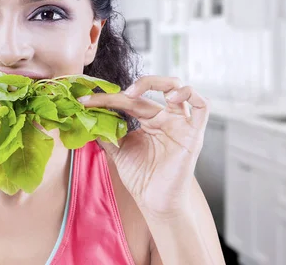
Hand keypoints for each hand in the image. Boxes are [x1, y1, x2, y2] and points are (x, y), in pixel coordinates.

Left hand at [78, 76, 209, 217]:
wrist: (154, 202)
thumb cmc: (141, 177)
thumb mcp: (117, 150)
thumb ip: (106, 131)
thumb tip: (87, 115)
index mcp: (149, 119)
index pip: (129, 99)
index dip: (106, 98)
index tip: (83, 102)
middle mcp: (166, 117)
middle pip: (148, 91)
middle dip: (122, 91)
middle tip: (104, 98)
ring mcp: (180, 123)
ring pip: (177, 87)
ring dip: (156, 82)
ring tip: (133, 93)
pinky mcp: (193, 133)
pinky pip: (202, 106)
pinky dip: (189, 94)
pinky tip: (170, 98)